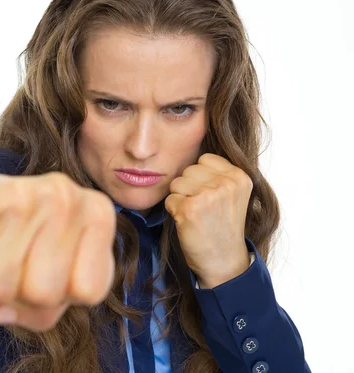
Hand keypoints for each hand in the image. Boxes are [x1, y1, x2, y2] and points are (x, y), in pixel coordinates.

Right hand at [0, 170, 116, 331]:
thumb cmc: (21, 243)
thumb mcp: (54, 276)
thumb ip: (43, 311)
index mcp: (97, 211)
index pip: (89, 291)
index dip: (63, 295)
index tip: (49, 267)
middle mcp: (65, 194)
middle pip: (45, 293)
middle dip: (22, 291)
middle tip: (13, 260)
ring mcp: (20, 193)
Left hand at [164, 153, 251, 288]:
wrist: (224, 262)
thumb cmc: (223, 227)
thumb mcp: (232, 195)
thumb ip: (219, 173)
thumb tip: (189, 147)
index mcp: (239, 176)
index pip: (204, 159)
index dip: (200, 178)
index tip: (210, 198)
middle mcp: (226, 183)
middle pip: (188, 170)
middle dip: (189, 189)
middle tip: (203, 210)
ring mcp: (208, 195)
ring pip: (176, 183)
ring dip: (180, 200)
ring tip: (197, 216)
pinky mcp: (190, 208)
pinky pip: (169, 199)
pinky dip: (174, 212)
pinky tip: (189, 224)